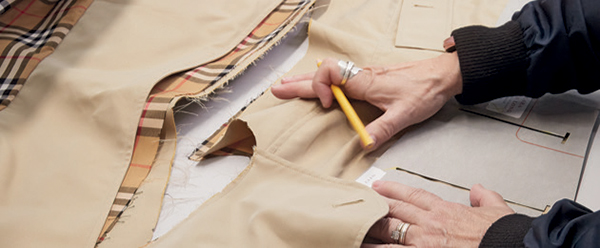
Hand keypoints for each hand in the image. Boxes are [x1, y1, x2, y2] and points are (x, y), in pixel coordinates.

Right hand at [271, 53, 462, 149]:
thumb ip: (382, 129)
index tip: (326, 105)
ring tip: (288, 86)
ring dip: (307, 80)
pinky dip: (322, 80)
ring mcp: (364, 76)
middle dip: (298, 83)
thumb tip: (363, 145)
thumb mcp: (404, 115)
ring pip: (329, 75)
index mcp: (365, 82)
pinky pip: (338, 76)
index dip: (320, 87)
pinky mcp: (370, 78)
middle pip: (322, 75)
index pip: (330, 74)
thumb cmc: (424, 90)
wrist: (442, 75)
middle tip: (278, 89)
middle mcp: (361, 76)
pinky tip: (319, 86)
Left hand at [363, 181, 513, 247]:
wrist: (509, 246)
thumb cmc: (502, 234)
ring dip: (370, 229)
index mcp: (445, 210)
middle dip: (374, 207)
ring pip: (389, 231)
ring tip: (354, 227)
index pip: (413, 195)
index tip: (379, 185)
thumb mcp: (496, 209)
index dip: (393, 189)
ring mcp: (423, 242)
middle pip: (394, 210)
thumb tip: (478, 189)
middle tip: (358, 203)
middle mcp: (430, 223)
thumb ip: (484, 197)